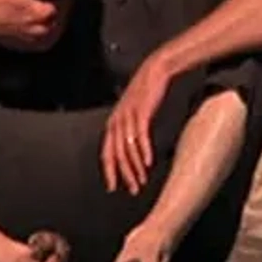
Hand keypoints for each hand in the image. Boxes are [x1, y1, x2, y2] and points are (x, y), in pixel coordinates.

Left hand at [102, 56, 173, 194]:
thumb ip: (129, 130)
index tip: (113, 187)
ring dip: (135, 167)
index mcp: (113, 124)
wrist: (155, 72)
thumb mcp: (133, 114)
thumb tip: (132, 150)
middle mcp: (117, 122)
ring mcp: (128, 117)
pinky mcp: (141, 113)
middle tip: (132, 189)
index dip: (109, 171)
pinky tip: (149, 163)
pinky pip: (141, 136)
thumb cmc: (145, 94)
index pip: (106, 153)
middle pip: (116, 154)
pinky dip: (144, 151)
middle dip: (124, 174)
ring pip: (128, 149)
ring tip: (142, 181)